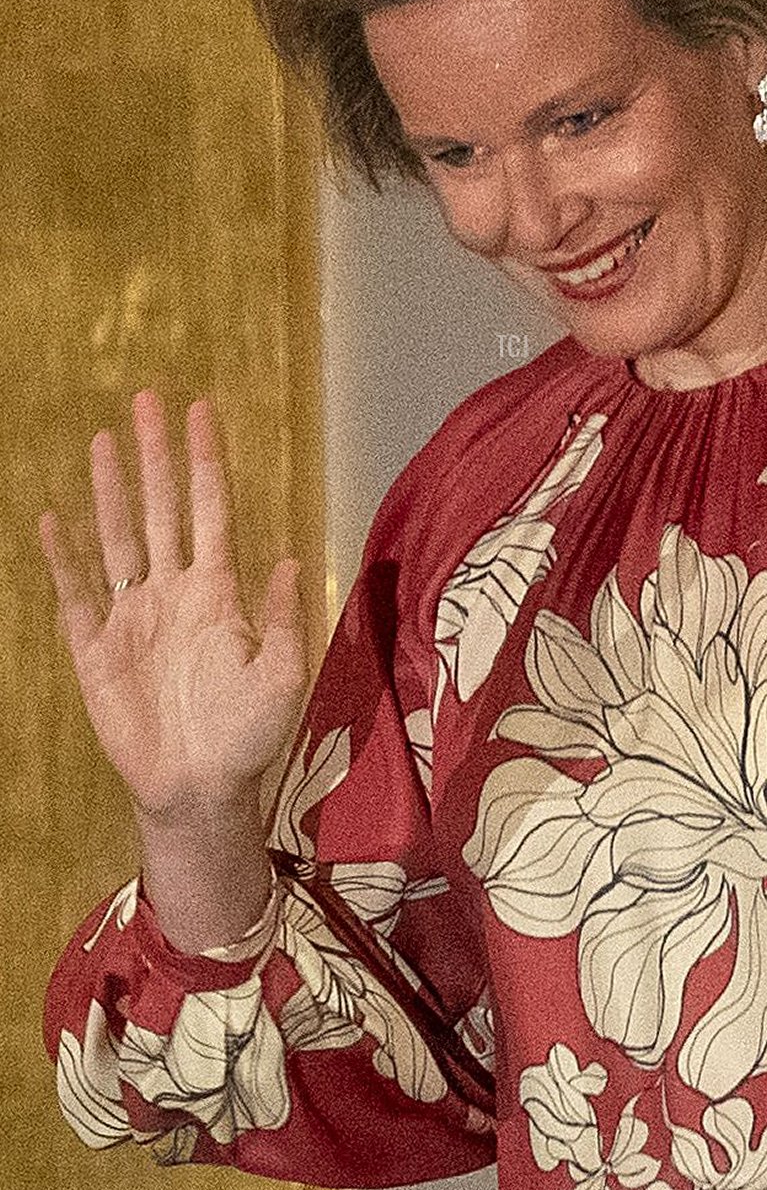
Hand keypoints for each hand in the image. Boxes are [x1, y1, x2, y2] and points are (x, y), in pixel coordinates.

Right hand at [39, 390, 307, 825]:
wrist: (198, 790)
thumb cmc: (248, 738)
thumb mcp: (283, 678)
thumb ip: (285, 621)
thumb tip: (289, 560)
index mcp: (218, 593)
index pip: (209, 510)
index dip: (204, 462)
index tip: (200, 411)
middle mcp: (173, 593)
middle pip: (159, 509)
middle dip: (154, 456)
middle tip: (146, 400)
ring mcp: (132, 617)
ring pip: (118, 538)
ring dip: (110, 491)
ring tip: (103, 442)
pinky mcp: (96, 649)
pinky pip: (76, 594)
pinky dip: (64, 558)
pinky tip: (53, 519)